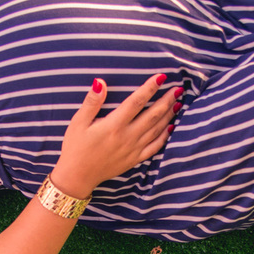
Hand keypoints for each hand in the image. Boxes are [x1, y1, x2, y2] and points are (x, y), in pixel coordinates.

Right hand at [51, 75, 180, 198]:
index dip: (150, 88)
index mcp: (113, 125)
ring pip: (156, 130)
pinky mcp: (135, 159)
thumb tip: (100, 82)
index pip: (136, 102)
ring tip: (178, 103)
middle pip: (152, 115)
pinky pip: (155, 147)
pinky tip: (171, 127)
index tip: (161, 77)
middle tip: (178, 89)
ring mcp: (133, 149)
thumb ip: (92, 102)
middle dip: (167, 100)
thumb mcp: (78, 122)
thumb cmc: (76, 147)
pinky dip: (165, 136)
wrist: (77, 176)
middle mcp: (127, 137)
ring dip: (169, 115)